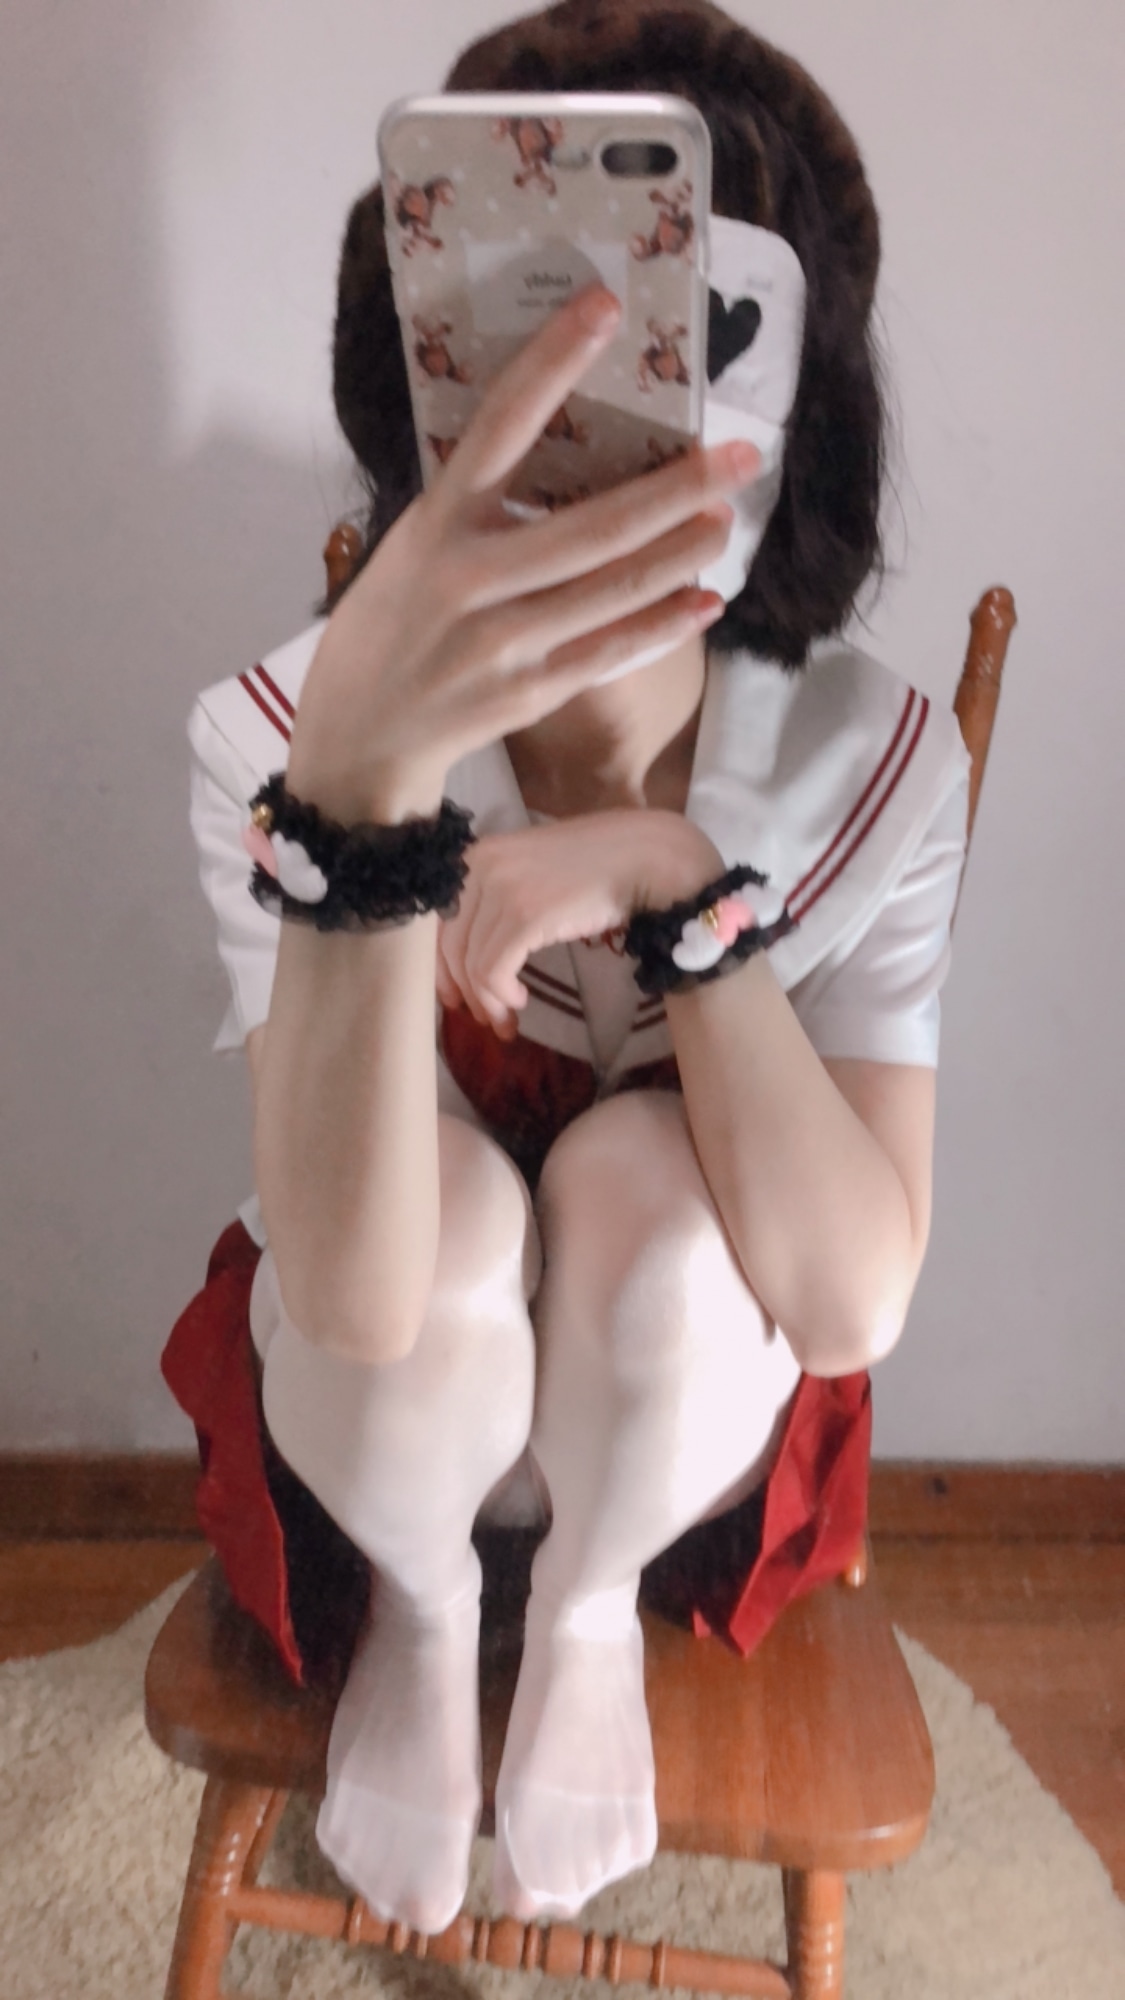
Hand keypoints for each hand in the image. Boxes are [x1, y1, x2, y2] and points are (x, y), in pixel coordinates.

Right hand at [285, 282, 759, 821]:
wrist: (356, 740)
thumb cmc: (386, 630)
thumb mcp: (409, 553)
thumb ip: (472, 514)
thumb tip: (563, 461)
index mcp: (434, 526)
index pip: (498, 428)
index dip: (551, 365)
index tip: (604, 310)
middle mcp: (469, 580)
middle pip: (592, 526)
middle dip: (677, 488)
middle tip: (743, 455)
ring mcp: (502, 643)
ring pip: (613, 589)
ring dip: (682, 552)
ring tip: (726, 519)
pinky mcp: (527, 694)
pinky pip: (610, 652)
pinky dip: (663, 625)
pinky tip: (705, 599)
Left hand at [436, 811, 722, 1036]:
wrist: (643, 856)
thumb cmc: (594, 866)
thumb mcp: (530, 872)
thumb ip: (497, 900)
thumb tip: (473, 953)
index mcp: (474, 856)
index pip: (435, 922)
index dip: (441, 967)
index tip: (455, 997)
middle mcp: (479, 868)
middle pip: (450, 946)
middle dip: (464, 990)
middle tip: (484, 1019)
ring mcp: (502, 890)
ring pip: (472, 964)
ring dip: (488, 1002)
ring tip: (507, 1020)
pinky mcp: (525, 915)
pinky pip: (493, 970)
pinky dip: (501, 995)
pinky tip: (520, 1002)